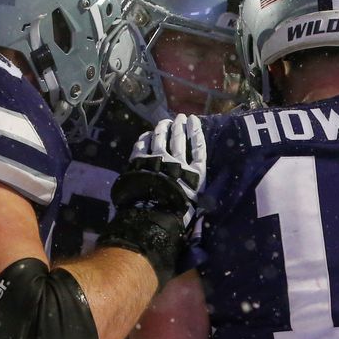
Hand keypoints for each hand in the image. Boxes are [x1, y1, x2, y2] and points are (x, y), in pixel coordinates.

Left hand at [99, 115, 206, 286]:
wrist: (152, 220)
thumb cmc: (177, 221)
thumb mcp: (194, 213)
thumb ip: (196, 203)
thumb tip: (198, 219)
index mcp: (194, 174)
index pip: (198, 148)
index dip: (196, 133)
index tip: (195, 121)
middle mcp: (177, 163)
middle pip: (179, 138)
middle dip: (180, 126)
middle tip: (180, 118)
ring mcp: (157, 160)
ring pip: (161, 138)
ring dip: (163, 128)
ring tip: (165, 123)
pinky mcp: (139, 163)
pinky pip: (142, 146)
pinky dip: (145, 138)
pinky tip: (146, 135)